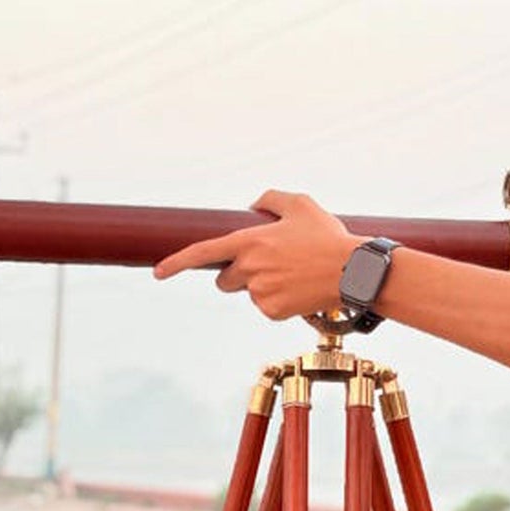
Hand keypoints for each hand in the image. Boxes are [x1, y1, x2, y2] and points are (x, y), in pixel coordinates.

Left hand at [154, 189, 361, 320]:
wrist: (351, 272)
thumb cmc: (327, 237)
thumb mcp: (300, 205)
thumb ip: (270, 199)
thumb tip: (252, 205)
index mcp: (251, 240)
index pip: (203, 253)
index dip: (177, 262)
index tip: (158, 273)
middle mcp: (250, 268)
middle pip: (224, 280)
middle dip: (237, 275)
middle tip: (268, 265)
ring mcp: (260, 292)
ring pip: (248, 293)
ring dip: (262, 286)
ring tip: (293, 274)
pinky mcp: (272, 311)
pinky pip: (265, 307)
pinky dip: (278, 301)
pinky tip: (298, 289)